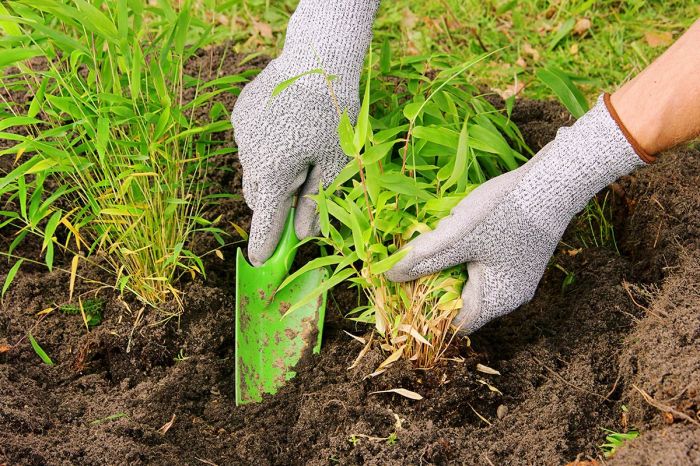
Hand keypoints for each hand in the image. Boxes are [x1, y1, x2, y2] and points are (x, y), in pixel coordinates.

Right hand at [230, 0, 378, 265]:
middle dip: (273, 204)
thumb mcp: (333, 163)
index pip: (265, 220)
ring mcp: (241, 134)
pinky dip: (263, 147)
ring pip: (252, 169)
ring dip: (269, 174)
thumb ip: (314, 202)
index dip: (264, 244)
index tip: (259, 262)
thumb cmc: (333, 115)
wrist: (316, 60)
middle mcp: (251, 156)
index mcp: (275, 173)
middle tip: (296, 195)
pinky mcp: (240, 116)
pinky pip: (249, 144)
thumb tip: (302, 236)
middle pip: (257, 196)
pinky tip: (285, 129)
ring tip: (296, 151)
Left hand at [386, 95, 646, 332]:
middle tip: (415, 263)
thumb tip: (390, 275)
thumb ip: (423, 258)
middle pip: (461, 301)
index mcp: (496, 301)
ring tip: (436, 242)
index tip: (406, 292)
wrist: (554, 180)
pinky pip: (483, 265)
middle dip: (436, 283)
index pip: (454, 323)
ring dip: (450, 265)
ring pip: (471, 280)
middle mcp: (509, 296)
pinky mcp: (520, 256)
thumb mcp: (456, 237)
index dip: (427, 311)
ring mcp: (517, 277)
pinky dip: (466, 254)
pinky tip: (458, 231)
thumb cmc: (504, 213)